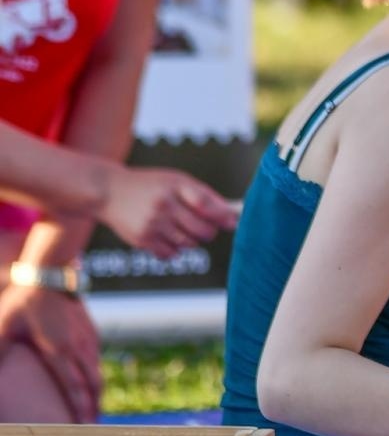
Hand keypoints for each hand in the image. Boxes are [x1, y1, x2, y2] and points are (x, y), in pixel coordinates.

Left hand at [0, 285, 100, 422]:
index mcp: (58, 350)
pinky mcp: (89, 330)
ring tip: (94, 407)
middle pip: (93, 384)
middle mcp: (78, 347)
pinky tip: (93, 379)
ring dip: (97, 392)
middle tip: (93, 424)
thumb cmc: (23, 300)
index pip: (74, 386)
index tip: (84, 425)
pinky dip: (96, 374)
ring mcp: (87, 338)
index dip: (80, 407)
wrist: (49, 274)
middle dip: (94, 406)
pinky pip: (96, 358)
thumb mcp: (4, 327)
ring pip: (97, 372)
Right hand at [101, 167, 237, 257]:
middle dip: (208, 231)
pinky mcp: (142, 240)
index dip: (223, 217)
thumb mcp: (176, 180)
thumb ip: (204, 195)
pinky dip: (174, 249)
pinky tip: (165, 235)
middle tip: (203, 226)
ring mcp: (152, 224)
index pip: (206, 205)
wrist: (108, 192)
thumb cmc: (150, 186)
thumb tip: (232, 216)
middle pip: (203, 230)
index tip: (233, 223)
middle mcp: (163, 205)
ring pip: (189, 244)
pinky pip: (171, 254)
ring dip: (191, 239)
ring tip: (179, 227)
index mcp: (174, 186)